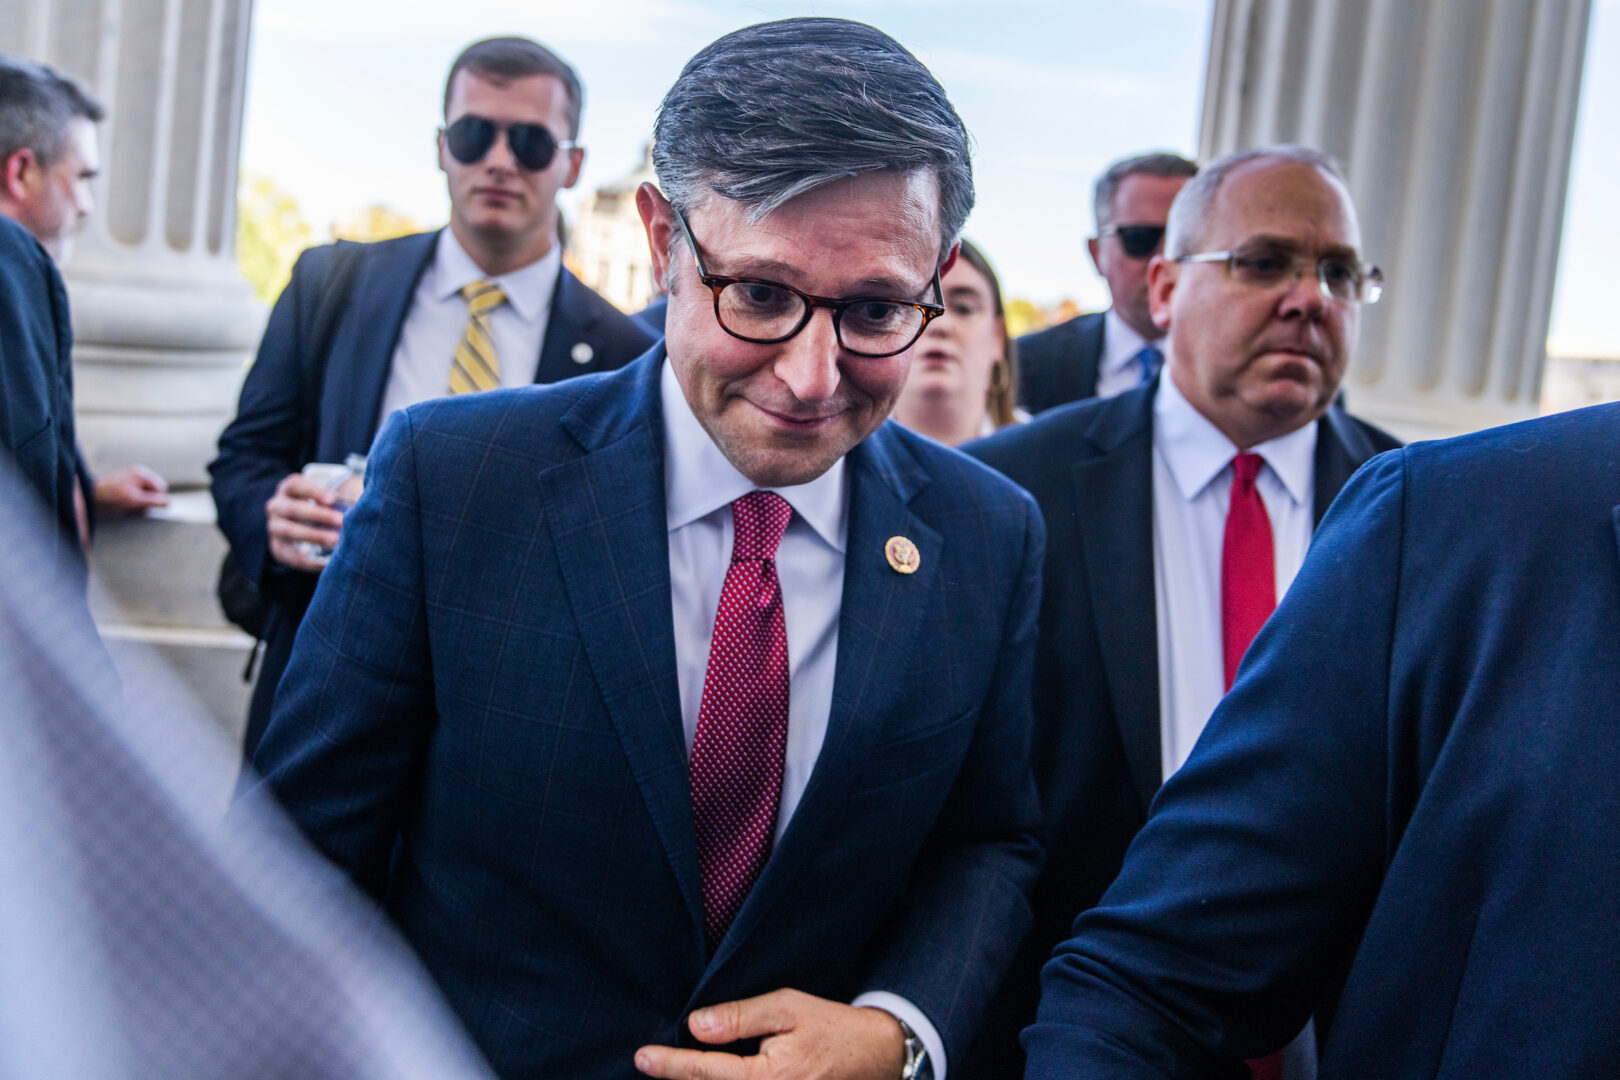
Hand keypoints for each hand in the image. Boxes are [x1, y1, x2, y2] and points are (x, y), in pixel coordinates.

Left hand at [93, 464, 168, 516]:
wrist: (89, 497)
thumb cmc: (110, 496)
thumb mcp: (135, 499)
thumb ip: (154, 500)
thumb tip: (169, 503)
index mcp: (141, 473)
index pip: (161, 488)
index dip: (156, 499)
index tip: (145, 506)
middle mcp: (138, 474)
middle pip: (154, 492)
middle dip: (148, 501)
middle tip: (136, 507)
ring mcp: (131, 480)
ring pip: (146, 496)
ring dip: (140, 504)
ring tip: (128, 507)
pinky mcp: (126, 487)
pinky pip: (138, 497)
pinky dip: (135, 504)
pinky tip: (125, 506)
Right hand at [266, 472, 344, 571]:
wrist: (309, 527)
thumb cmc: (327, 506)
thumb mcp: (333, 497)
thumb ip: (345, 496)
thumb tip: (364, 500)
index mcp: (290, 489)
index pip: (296, 485)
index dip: (313, 491)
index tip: (332, 499)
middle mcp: (277, 506)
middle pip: (292, 508)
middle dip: (317, 515)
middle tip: (341, 521)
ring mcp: (274, 527)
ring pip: (288, 530)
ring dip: (313, 536)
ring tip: (335, 541)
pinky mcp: (278, 548)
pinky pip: (289, 555)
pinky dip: (308, 560)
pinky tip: (326, 563)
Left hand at [635, 989, 905, 1079]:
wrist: (879, 1057)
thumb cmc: (833, 1027)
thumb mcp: (788, 1007)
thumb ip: (740, 1018)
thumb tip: (696, 1026)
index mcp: (770, 1077)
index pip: (707, 1071)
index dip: (670, 1065)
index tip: (641, 1057)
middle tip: (649, 1066)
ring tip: (672, 1071)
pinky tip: (706, 1077)